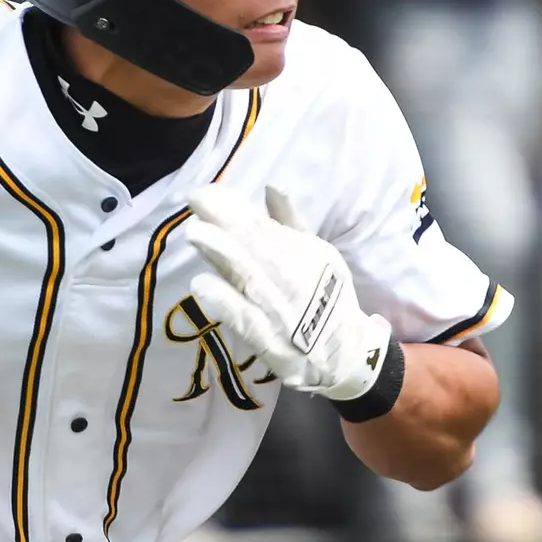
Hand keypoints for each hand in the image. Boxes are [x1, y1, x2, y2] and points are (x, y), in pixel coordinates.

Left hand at [185, 184, 392, 401]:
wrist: (346, 353)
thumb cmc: (327, 298)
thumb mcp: (318, 254)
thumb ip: (291, 222)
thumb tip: (272, 188)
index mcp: (298, 253)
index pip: (260, 225)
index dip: (230, 207)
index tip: (203, 192)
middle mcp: (286, 277)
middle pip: (251, 247)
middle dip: (222, 223)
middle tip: (195, 201)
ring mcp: (276, 309)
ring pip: (246, 277)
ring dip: (220, 254)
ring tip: (195, 233)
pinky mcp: (267, 340)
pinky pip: (245, 320)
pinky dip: (225, 302)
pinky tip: (202, 284)